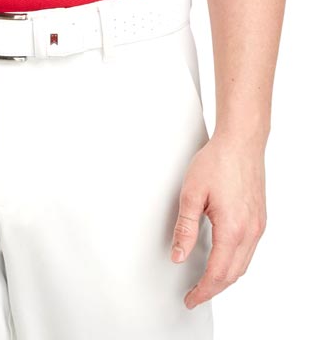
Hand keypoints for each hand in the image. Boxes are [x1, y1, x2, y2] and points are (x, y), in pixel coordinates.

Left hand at [169, 131, 266, 309]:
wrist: (241, 141)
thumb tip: (178, 255)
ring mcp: (258, 225)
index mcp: (232, 229)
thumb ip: (185, 228)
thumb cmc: (217, 161)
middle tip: (195, 295)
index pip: (217, 273)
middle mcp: (250, 231)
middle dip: (213, 289)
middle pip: (232, 274)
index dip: (203, 290)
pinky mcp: (259, 218)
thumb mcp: (191, 194)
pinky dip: (236, 262)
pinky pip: (249, 251)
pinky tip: (224, 259)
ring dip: (226, 278)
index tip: (191, 298)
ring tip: (207, 282)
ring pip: (243, 264)